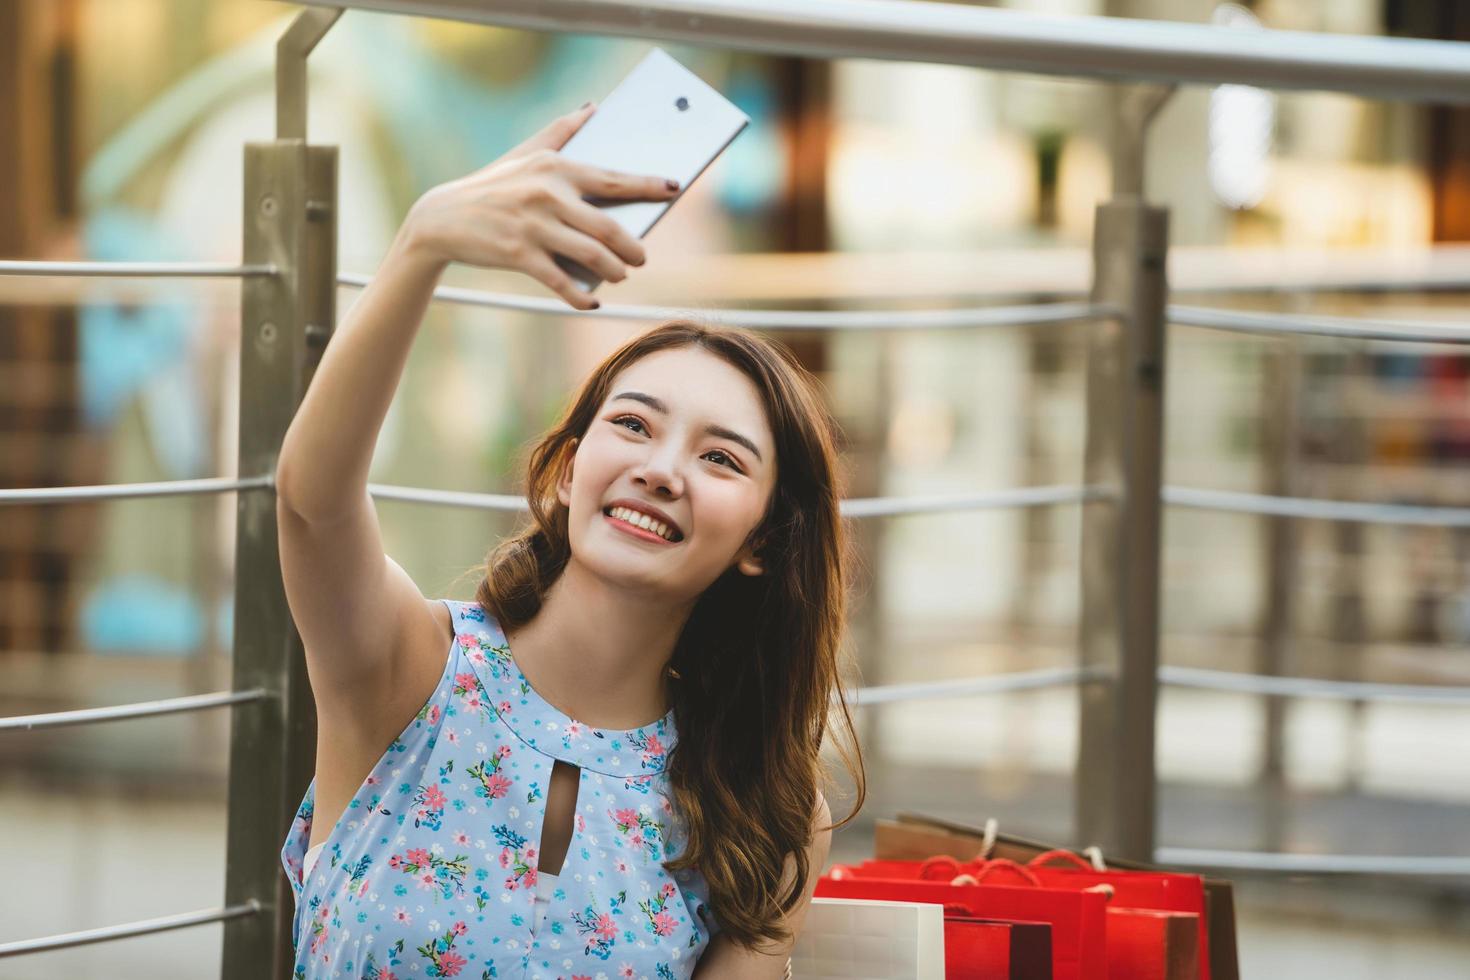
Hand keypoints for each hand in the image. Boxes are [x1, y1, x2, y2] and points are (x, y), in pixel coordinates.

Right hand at [403, 103, 679, 309]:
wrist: (442, 217)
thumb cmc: (492, 187)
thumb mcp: (524, 153)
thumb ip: (561, 130)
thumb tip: (593, 107)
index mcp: (555, 168)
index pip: (613, 178)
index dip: (648, 185)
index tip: (674, 189)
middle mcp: (547, 195)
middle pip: (608, 227)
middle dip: (633, 247)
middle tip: (641, 257)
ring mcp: (533, 226)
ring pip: (591, 256)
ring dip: (614, 271)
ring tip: (620, 274)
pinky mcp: (518, 255)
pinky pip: (560, 281)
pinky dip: (580, 295)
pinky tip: (590, 301)